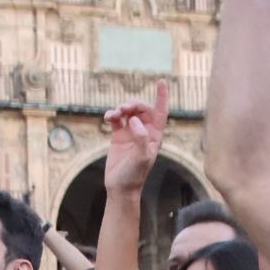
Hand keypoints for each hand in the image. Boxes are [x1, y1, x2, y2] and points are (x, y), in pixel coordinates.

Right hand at [102, 80, 168, 194]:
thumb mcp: (141, 157)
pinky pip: (116, 120)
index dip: (162, 96)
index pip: (161, 112)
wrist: (121, 188)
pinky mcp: (118, 137)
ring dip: (121, 109)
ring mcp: (131, 134)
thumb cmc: (135, 175)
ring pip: (128, 113)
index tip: (161, 81)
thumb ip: (140, 137)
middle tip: (124, 108)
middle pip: (142, 109)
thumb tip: (134, 120)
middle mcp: (144, 132)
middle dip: (134, 104)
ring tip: (114, 114)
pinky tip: (108, 117)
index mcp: (154, 136)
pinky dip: (112, 115)